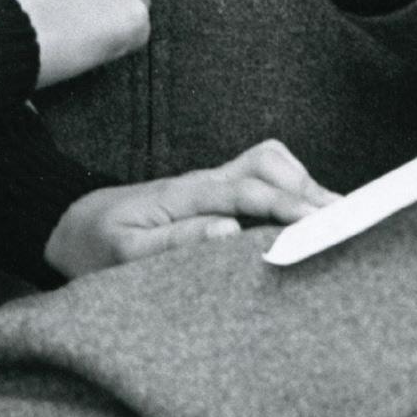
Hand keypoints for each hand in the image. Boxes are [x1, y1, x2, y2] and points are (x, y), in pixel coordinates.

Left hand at [44, 139, 340, 278]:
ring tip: (336, 220)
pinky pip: (264, 179)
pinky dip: (294, 191)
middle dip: (308, 189)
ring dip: (305, 186)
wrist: (71, 223)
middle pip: (269, 163)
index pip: (248, 190)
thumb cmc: (97, 243)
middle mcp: (205, 181)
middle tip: (345, 222)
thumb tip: (229, 232)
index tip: (322, 223)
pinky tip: (311, 217)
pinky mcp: (216, 192)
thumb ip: (175, 243)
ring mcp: (213, 183)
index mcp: (186, 192)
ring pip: (272, 165)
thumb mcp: (123, 253)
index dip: (288, 205)